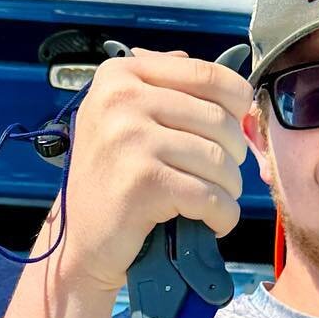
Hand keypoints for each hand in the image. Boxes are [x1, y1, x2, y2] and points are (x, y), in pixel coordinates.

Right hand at [54, 49, 252, 301]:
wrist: (81, 242)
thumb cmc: (111, 181)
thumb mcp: (121, 118)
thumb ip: (164, 89)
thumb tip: (224, 82)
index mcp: (119, 77)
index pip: (206, 75)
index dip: (237, 103)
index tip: (237, 127)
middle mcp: (121, 101)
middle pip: (218, 120)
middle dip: (233, 155)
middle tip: (219, 177)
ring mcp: (131, 140)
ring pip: (218, 160)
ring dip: (228, 189)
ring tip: (214, 201)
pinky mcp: (144, 183)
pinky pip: (210, 196)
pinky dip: (223, 215)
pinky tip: (214, 222)